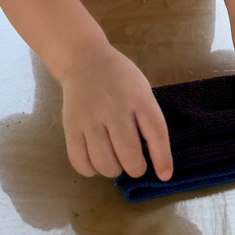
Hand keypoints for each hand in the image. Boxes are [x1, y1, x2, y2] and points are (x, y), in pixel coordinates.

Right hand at [58, 43, 173, 181]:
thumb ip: (147, 118)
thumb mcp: (141, 89)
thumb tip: (155, 158)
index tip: (164, 175)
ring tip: (116, 162)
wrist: (84, 60)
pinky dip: (90, 170)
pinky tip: (96, 163)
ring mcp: (90, 117)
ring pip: (104, 162)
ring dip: (114, 170)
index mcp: (138, 96)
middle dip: (136, 168)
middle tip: (135, 165)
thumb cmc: (119, 77)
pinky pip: (80, 160)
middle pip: (129, 153)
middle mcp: (114, 107)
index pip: (156, 133)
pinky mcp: (70, 126)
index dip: (162, 158)